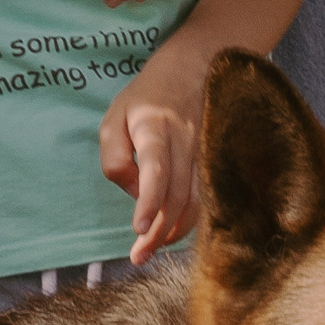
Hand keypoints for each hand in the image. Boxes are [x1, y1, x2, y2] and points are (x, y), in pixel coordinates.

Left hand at [100, 41, 210, 264]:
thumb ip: (115, 156)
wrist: (194, 68)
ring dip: (174, 230)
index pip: (156, 168)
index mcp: (155, 126)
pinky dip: (187, 219)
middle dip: (157, 229)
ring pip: (194, 200)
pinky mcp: (210, 161)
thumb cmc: (145, 97)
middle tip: (138, 256)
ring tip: (152, 249)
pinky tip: (171, 232)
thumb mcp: (114, 117)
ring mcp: (202, 152)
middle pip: (177, 193)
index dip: (149, 200)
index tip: (137, 228)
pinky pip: (202, 196)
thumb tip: (133, 192)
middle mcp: (184, 141)